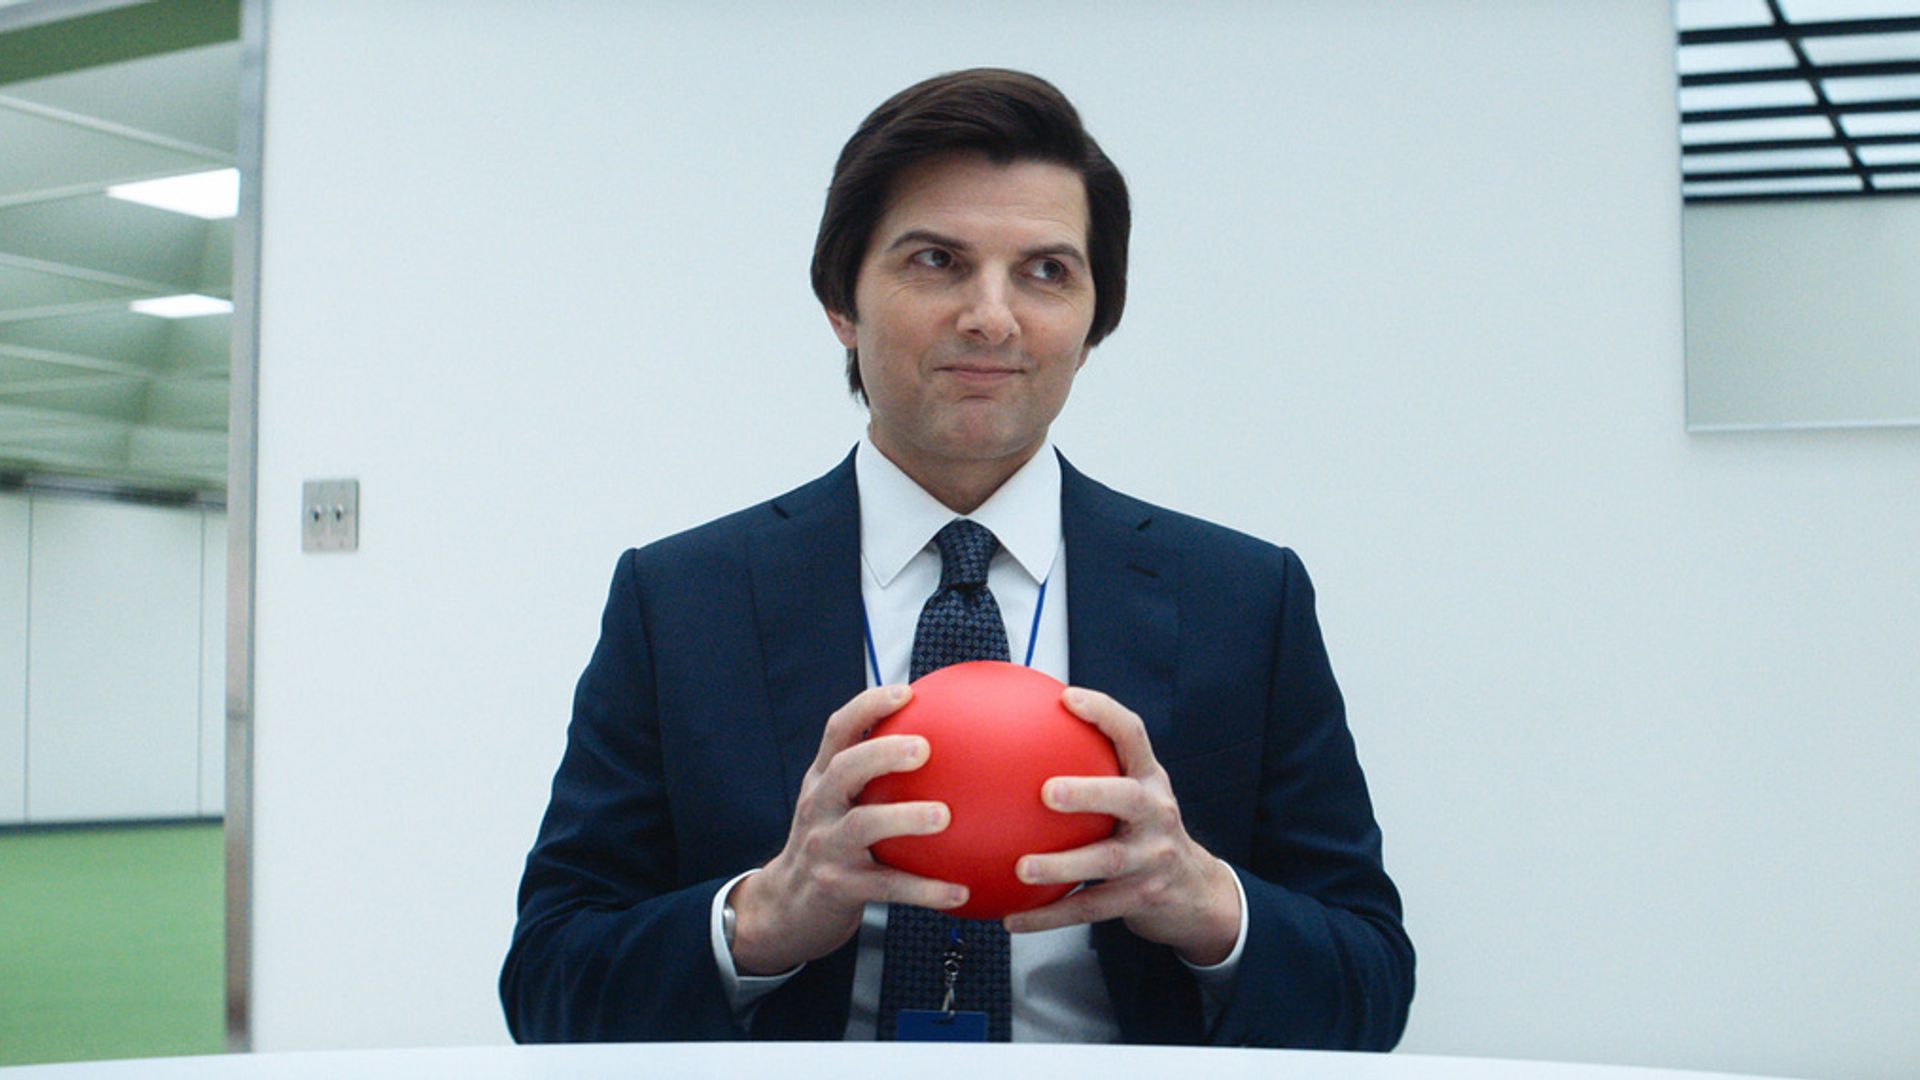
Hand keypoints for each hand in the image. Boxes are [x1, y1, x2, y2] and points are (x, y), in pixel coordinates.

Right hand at [727, 684, 967, 974]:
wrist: (786, 908)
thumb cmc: (830, 846)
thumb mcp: (839, 806)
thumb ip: (875, 778)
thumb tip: (946, 744)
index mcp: (822, 780)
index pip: (837, 730)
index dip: (868, 706)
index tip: (907, 692)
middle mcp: (819, 806)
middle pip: (844, 769)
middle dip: (882, 752)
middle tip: (924, 748)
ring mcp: (826, 847)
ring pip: (862, 825)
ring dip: (905, 817)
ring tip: (945, 816)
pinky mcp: (838, 888)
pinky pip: (887, 886)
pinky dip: (924, 889)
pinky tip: (959, 890)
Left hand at [1003, 687, 1240, 965]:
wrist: (1195, 892)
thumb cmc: (1146, 832)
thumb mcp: (1135, 794)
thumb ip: (1094, 768)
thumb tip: (1020, 735)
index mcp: (1151, 780)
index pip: (1133, 735)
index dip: (1103, 713)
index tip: (1067, 698)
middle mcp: (1156, 814)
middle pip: (1127, 798)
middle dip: (1089, 792)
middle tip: (1047, 792)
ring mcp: (1152, 858)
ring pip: (1106, 861)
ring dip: (1062, 865)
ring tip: (1022, 868)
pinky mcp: (1141, 898)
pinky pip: (1089, 908)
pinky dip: (1049, 915)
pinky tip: (1013, 918)